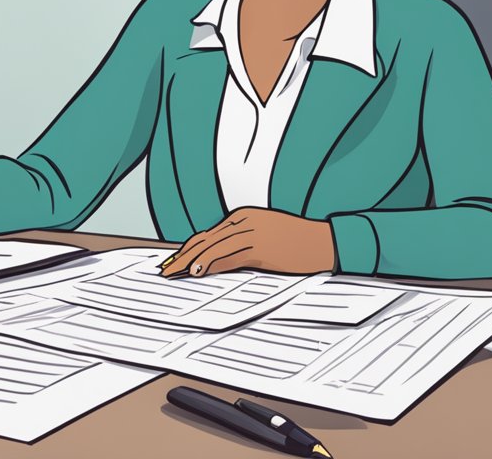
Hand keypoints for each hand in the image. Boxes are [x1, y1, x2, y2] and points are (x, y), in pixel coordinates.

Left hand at [159, 208, 334, 277]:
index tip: (173, 261)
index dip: (188, 249)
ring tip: (175, 274)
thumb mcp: (265, 237)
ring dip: (190, 261)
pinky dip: (210, 263)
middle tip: (166, 270)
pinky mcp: (260, 246)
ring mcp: (252, 232)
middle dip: (182, 256)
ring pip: (212, 247)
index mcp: (244, 217)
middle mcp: (244, 221)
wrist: (325, 242)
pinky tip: (198, 271)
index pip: (208, 235)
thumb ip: (242, 244)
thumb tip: (217, 262)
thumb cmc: (298, 243)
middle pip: (205, 239)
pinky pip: (229, 256)